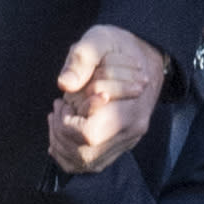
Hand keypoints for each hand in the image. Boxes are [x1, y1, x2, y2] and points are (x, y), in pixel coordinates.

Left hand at [48, 24, 166, 172]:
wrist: (144, 60)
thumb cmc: (119, 48)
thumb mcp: (99, 40)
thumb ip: (81, 59)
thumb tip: (64, 84)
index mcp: (129, 110)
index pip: (89, 135)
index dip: (68, 122)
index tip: (65, 101)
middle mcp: (130, 133)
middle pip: (85, 155)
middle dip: (61, 134)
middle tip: (59, 107)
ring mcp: (126, 142)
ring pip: (85, 163)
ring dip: (62, 143)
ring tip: (60, 116)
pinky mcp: (118, 145)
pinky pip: (89, 164)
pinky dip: (69, 152)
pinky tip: (64, 129)